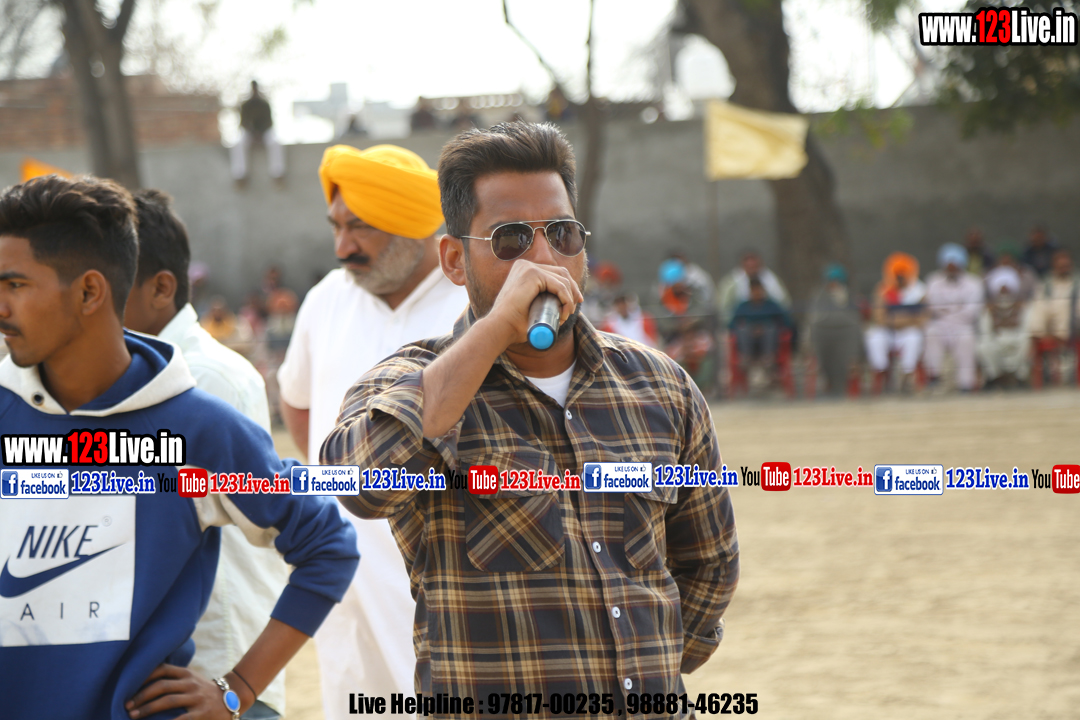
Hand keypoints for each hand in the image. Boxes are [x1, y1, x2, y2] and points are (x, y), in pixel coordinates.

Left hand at [126, 664, 247, 718]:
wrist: (232, 699)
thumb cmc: (203, 691)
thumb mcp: (191, 680)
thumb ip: (173, 680)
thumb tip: (141, 685)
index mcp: (186, 674)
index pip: (163, 669)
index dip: (144, 676)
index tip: (128, 685)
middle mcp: (191, 683)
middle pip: (162, 686)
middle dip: (142, 696)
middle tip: (126, 705)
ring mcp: (197, 698)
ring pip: (168, 701)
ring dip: (148, 709)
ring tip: (133, 715)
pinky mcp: (201, 713)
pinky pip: (180, 719)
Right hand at [483, 260, 583, 346]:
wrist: (500, 328)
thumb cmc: (513, 324)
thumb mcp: (530, 308)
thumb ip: (538, 303)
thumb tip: (556, 309)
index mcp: (523, 270)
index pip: (554, 273)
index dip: (568, 285)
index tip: (576, 301)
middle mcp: (525, 265)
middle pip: (561, 272)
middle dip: (573, 288)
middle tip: (577, 304)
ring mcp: (528, 267)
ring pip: (562, 279)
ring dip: (570, 298)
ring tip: (566, 315)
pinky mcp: (532, 274)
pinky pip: (559, 285)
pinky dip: (566, 299)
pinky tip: (565, 311)